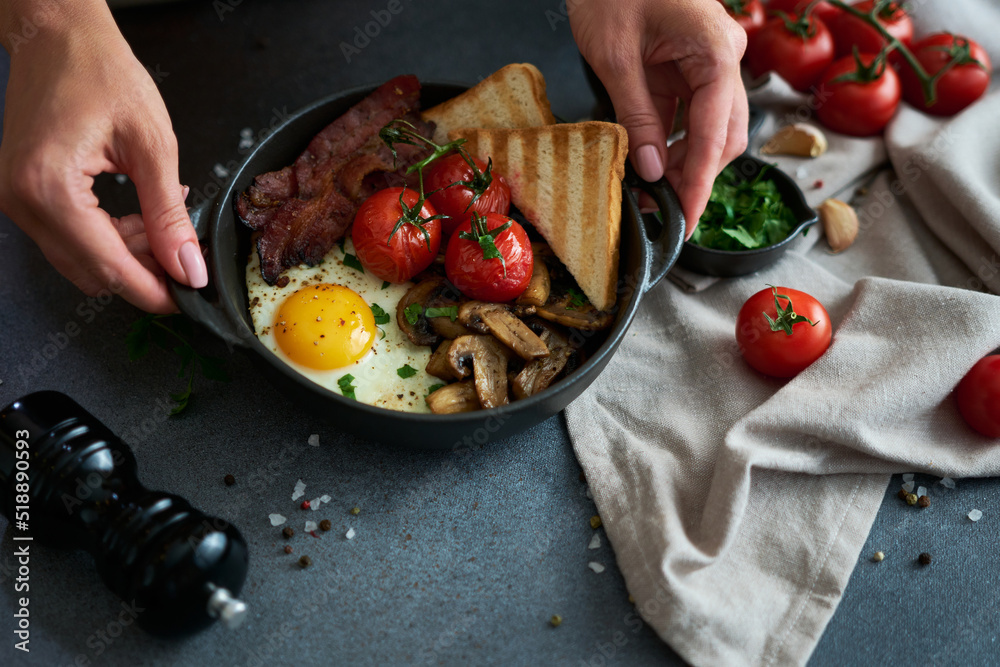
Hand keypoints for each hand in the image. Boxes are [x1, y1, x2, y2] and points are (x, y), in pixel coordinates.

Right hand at [0, 1, 205, 312]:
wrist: (57, 35)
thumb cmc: (101, 72)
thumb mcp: (153, 145)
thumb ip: (169, 214)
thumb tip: (188, 267)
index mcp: (49, 187)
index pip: (109, 267)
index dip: (154, 291)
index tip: (190, 300)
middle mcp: (21, 201)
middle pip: (92, 272)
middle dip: (145, 273)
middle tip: (186, 256)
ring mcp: (16, 200)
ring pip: (82, 260)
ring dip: (128, 254)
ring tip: (165, 223)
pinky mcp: (22, 194)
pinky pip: (71, 238)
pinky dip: (110, 237)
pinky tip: (141, 214)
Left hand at [569, 0, 748, 235]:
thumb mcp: (616, 59)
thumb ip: (637, 117)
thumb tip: (654, 171)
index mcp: (714, 51)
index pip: (716, 131)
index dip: (702, 181)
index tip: (689, 218)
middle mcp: (723, 58)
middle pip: (724, 135)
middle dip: (696, 176)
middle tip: (664, 212)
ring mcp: (709, 62)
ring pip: (711, 129)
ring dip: (685, 163)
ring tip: (651, 193)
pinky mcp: (689, 67)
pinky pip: (689, 114)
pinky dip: (672, 142)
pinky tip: (650, 164)